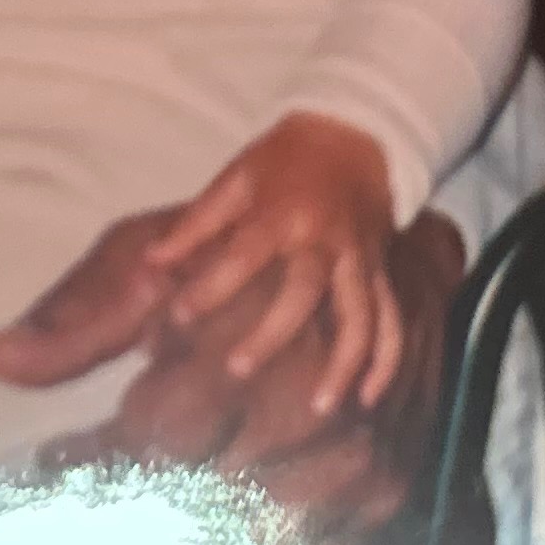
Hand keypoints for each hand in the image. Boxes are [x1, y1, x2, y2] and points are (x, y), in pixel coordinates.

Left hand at [0, 203, 467, 544]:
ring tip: (169, 505)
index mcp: (229, 352)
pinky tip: (237, 523)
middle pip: (196, 494)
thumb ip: (74, 324)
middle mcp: (292, 409)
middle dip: (144, 495)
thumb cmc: (238, 257)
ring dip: (208, 525)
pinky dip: (274, 542)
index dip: (90, 461)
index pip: (142, 440)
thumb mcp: (148, 268)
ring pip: (256, 530)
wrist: (380, 260)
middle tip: (106, 490)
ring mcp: (346, 452)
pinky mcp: (384, 484)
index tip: (50, 465)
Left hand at [143, 111, 401, 414]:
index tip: (178, 317)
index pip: (243, 255)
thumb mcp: (235, 178)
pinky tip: (369, 398)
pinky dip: (386, 360)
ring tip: (320, 408)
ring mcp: (360, 261)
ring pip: (360, 317)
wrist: (356, 137)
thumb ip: (195, 224)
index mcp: (282, 213)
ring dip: (343, 364)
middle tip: (237, 370)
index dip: (210, 286)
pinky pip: (392, 321)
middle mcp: (325, 242)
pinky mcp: (382, 273)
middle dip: (271, 334)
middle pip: (302, 293)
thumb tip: (152, 263)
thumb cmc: (284, 159)